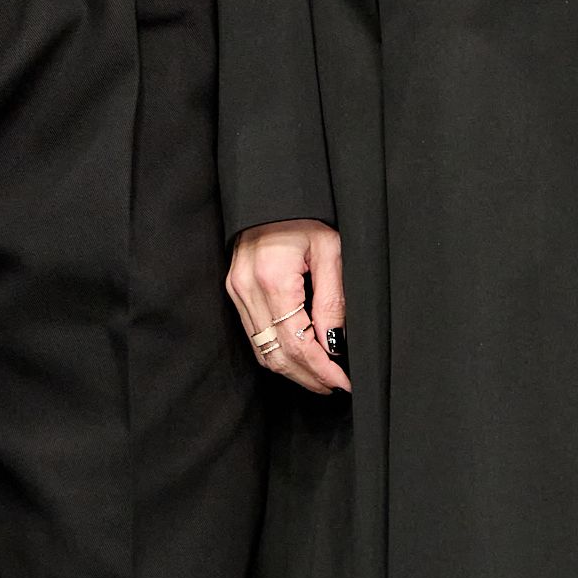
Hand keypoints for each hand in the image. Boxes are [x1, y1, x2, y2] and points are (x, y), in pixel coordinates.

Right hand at [226, 219, 349, 396]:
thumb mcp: (330, 251)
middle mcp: (248, 289)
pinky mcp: (234, 290)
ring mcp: (236, 291)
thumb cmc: (306, 214)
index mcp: (273, 279)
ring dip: (293, 370)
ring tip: (321, 378)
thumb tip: (335, 345)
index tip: (344, 382)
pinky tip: (299, 357)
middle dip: (309, 377)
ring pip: (263, 351)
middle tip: (335, 386)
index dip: (322, 369)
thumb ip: (332, 301)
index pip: (298, 344)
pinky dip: (277, 353)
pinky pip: (254, 335)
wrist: (271, 191)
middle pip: (277, 355)